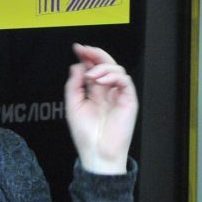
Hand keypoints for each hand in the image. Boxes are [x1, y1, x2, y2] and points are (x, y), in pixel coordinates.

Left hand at [64, 43, 135, 174]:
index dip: (87, 56)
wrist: (97, 153)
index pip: (93, 68)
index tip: (77, 48)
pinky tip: (102, 80)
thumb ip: (73, 86)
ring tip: (91, 75)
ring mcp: (119, 95)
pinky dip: (113, 76)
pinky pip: (125, 81)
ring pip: (116, 69)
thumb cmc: (86, 135)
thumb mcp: (73, 107)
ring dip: (102, 67)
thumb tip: (77, 66)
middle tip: (85, 50)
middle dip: (95, 54)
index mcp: (95, 92)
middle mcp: (108, 91)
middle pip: (106, 64)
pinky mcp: (128, 100)